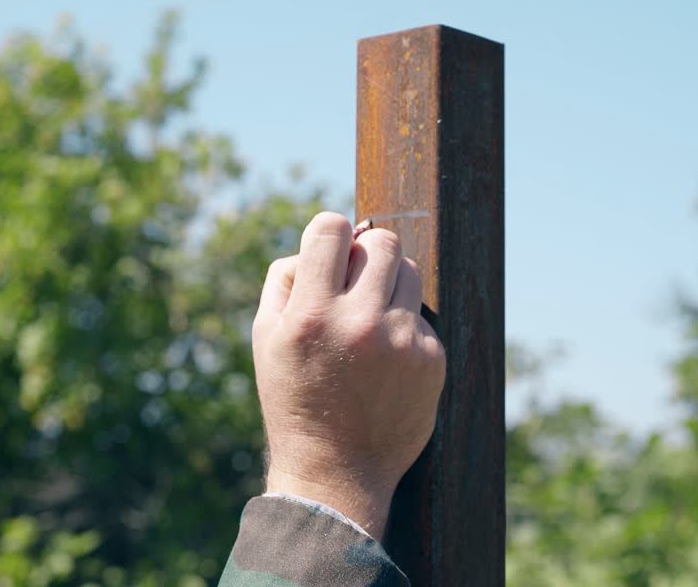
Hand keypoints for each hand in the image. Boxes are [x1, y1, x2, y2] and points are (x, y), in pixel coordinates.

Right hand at [253, 212, 445, 539]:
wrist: (336, 470)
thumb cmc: (294, 396)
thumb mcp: (266, 338)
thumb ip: (286, 280)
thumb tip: (320, 242)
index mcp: (311, 313)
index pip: (331, 228)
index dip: (328, 232)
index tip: (328, 249)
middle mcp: (359, 322)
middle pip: (380, 241)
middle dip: (365, 251)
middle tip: (353, 280)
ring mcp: (401, 340)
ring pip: (408, 271)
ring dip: (388, 283)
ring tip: (368, 319)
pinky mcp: (431, 359)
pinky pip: (421, 315)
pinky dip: (404, 326)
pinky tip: (383, 361)